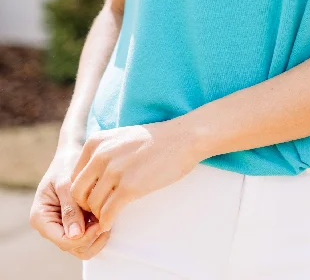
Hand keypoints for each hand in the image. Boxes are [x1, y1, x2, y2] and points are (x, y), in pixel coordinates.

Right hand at [29, 144, 110, 259]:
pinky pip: (86, 237)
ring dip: (96, 237)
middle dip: (91, 238)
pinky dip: (98, 232)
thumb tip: (75, 235)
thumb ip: (70, 208)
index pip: (62, 240)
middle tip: (107, 221)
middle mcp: (50, 226)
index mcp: (41, 217)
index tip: (100, 223)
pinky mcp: (74, 223)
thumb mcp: (66, 183)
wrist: (71, 153)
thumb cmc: (66, 163)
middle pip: (72, 247)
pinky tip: (106, 216)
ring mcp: (62, 226)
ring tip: (107, 218)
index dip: (82, 237)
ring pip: (81, 247)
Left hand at [70, 118, 201, 231]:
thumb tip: (88, 179)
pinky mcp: (129, 187)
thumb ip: (101, 154)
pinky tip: (112, 223)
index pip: (73, 176)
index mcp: (96, 142)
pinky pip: (108, 213)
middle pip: (78, 193)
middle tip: (97, 212)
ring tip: (108, 216)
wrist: (182, 138)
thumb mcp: (120, 139)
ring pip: (92, 205)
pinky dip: (107, 222)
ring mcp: (114, 171)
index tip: (92, 200)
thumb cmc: (154, 140)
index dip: (81, 193)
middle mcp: (101, 155)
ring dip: (98, 215)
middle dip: (85, 207)